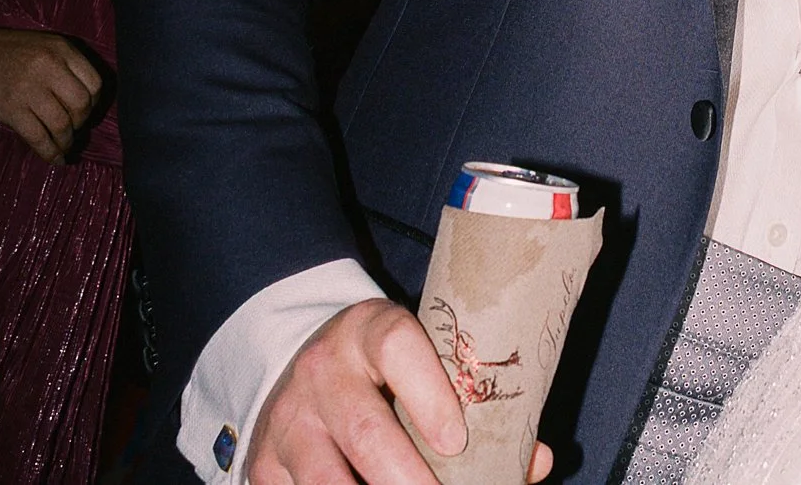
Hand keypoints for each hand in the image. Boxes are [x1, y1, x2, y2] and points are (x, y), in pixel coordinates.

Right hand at [0, 25, 102, 161]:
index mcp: (61, 48)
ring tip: (64, 146)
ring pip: (62, 124)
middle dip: (82, 123)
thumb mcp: (42, 45)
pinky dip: (50, 152)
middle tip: (75, 128)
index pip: (94, 82)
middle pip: (82, 104)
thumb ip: (64, 64)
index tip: (88, 111)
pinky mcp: (11, 109)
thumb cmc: (3, 51)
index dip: (95, 103)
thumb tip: (84, 97)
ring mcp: (30, 88)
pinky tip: (55, 159)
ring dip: (66, 141)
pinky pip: (38, 137)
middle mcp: (50, 67)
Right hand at [248, 298, 556, 484]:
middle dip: (406, 477)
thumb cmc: (382, 368)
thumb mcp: (420, 358)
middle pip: (365, 429)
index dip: (429, 392)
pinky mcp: (265, 466)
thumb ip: (472, 400)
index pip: (398, 345)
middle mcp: (322, 371)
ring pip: (324, 479)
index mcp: (368, 331)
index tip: (457, 440)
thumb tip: (535, 460)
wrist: (297, 358)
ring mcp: (288, 421)